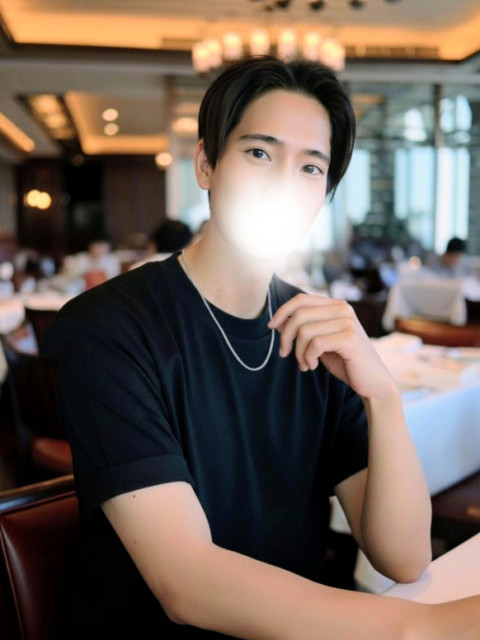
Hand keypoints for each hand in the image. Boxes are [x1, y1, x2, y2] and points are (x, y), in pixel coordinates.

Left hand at [268, 293, 395, 398]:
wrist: (372, 382)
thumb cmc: (345, 361)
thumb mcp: (319, 342)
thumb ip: (303, 329)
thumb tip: (277, 321)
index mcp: (335, 305)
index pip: (300, 299)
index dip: (282, 312)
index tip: (271, 327)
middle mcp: (342, 309)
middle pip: (299, 314)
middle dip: (286, 336)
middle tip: (285, 354)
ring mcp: (347, 322)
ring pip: (305, 331)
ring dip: (298, 352)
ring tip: (304, 364)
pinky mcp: (349, 337)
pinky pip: (315, 344)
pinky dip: (308, 358)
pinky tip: (313, 366)